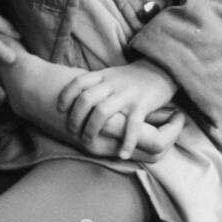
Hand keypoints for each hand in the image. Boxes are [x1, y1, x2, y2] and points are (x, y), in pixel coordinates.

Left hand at [0, 40, 185, 163]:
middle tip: (73, 132)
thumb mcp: (112, 74)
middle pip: (86, 99)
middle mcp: (113, 84)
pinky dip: (126, 142)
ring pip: (102, 112)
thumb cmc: (133, 76)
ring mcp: (127, 94)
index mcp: (104, 75)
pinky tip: (122, 154)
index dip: (65, 96)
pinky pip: (132, 125)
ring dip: (92, 129)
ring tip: (88, 142)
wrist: (163, 68)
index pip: (78, 82)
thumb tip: (74, 96)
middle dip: (75, 119)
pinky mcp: (143, 104)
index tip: (59, 109)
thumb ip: (96, 83)